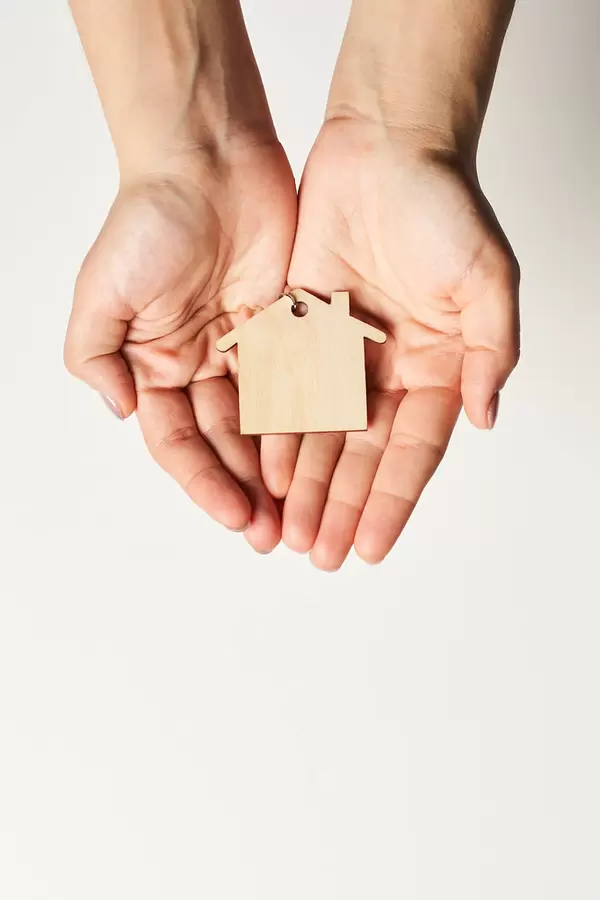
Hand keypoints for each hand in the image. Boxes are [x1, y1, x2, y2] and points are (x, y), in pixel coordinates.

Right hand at [65, 141, 296, 551]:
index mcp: (155, 366)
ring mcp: (246, 348)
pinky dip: (312, 421)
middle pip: (226, 442)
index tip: (235, 516)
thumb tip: (123, 414)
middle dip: (247, 490)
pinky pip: (302, 382)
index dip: (204, 482)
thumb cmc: (148, 219)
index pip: (179, 442)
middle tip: (275, 535)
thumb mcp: (100, 293)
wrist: (208, 157)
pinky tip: (328, 457)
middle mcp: (199, 365)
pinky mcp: (288, 326)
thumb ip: (96, 358)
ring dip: (280, 469)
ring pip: (267, 423)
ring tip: (303, 513)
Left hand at [262, 119, 518, 568]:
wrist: (385, 145)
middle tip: (320, 554)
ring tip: (291, 532)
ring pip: (322, 433)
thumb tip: (486, 415)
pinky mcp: (304, 327)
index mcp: (438, 366)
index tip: (372, 548)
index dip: (392, 501)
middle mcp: (391, 369)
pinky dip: (279, 431)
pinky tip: (267, 470)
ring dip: (308, 484)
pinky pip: (288, 390)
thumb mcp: (487, 279)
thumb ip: (490, 350)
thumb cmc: (443, 204)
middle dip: (343, 506)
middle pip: (362, 454)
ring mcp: (345, 352)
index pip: (413, 451)